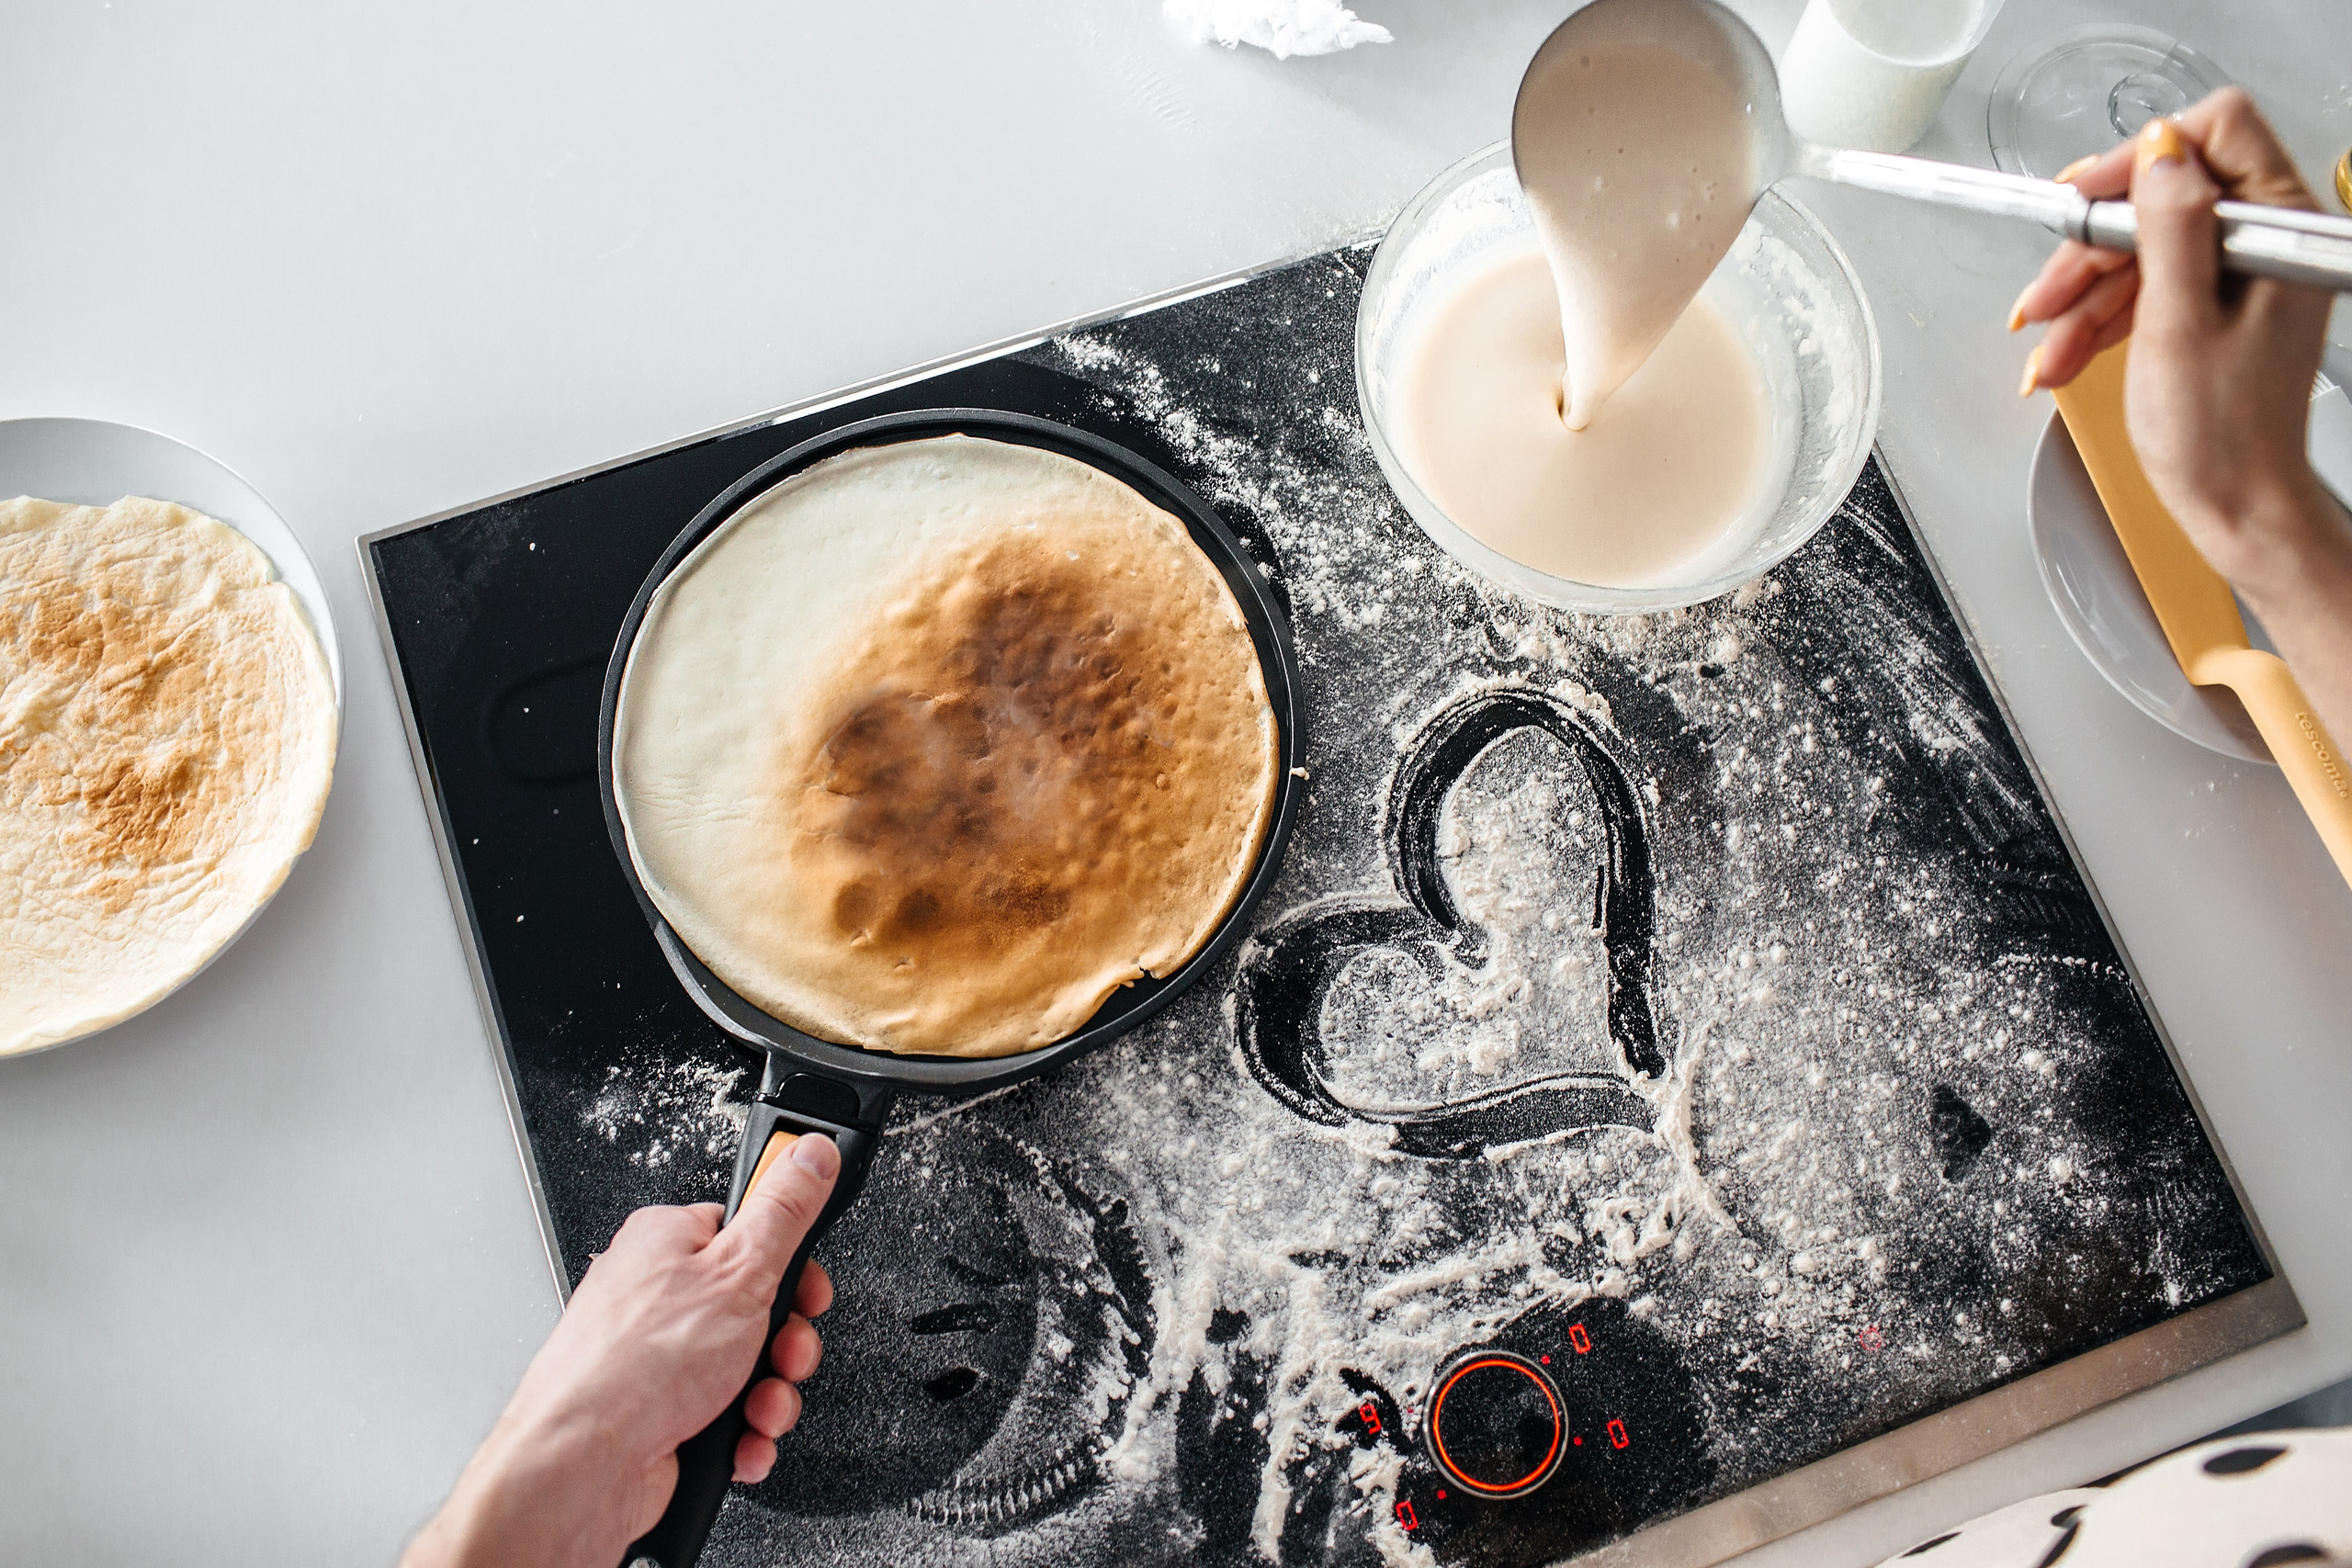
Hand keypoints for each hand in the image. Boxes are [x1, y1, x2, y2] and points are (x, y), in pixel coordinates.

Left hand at [402, 1134, 841, 1567]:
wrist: (580, 1467)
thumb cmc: (635, 1366)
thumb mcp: (739, 1272)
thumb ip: (783, 1211)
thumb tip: (807, 1152)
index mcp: (668, 1241)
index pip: (749, 1231)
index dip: (789, 1267)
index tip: (806, 1292)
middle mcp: (656, 1294)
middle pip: (756, 1306)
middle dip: (783, 1345)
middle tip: (783, 1356)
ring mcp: (656, 1357)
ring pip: (745, 1367)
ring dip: (768, 1396)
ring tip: (757, 1408)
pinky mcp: (658, 1411)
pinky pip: (722, 1414)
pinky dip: (741, 1432)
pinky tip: (738, 1441)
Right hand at [2011, 89, 2351, 749]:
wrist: (2236, 505)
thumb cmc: (2222, 436)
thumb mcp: (2180, 324)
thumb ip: (2172, 228)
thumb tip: (2160, 153)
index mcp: (2281, 234)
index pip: (2215, 135)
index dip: (2141, 161)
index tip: (2085, 201)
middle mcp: (2269, 243)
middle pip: (2163, 197)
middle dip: (2093, 248)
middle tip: (2048, 294)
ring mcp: (2242, 273)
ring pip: (2142, 246)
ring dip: (2083, 295)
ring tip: (2049, 346)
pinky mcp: (2218, 302)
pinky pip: (2146, 285)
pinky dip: (2101, 318)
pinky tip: (2069, 354)